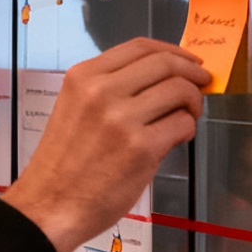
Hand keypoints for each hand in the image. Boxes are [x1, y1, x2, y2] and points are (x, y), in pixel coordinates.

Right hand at [3, 39, 210, 251]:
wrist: (49, 204)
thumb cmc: (63, 162)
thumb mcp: (74, 109)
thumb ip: (109, 90)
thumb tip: (160, 80)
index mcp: (82, 78)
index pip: (139, 47)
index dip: (173, 51)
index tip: (188, 62)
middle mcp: (101, 92)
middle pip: (165, 64)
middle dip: (193, 73)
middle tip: (201, 85)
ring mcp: (122, 120)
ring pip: (180, 91)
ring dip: (193, 103)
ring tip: (187, 116)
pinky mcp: (141, 148)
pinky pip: (182, 124)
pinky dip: (188, 129)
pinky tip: (177, 138)